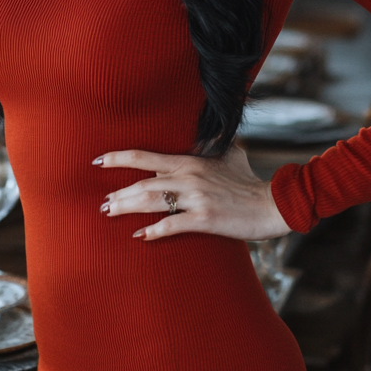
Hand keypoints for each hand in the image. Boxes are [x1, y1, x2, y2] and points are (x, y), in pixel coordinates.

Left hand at [95, 145, 290, 241]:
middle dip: (118, 193)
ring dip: (127, 208)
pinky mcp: (205, 218)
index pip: (145, 157)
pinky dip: (154, 230)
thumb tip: (208, 135)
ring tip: (110, 213)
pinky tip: (140, 236)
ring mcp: (196, 198)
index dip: (119, 158)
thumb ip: (213, 145)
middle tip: (101, 203)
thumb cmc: (249, 182)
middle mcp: (188, 177)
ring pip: (151, 201)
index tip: (98, 161)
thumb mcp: (230, 155)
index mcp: (190, 161)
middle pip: (142, 182)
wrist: (272, 203)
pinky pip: (172, 224)